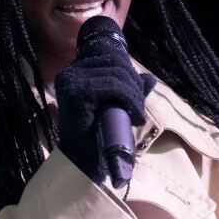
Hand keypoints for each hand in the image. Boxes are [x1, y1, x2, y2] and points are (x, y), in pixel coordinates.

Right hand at [54, 40, 155, 182]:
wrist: (83, 162)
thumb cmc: (97, 135)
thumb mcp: (117, 106)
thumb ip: (130, 91)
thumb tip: (149, 79)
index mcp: (76, 71)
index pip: (109, 56)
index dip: (129, 71)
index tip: (138, 93)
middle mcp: (69, 72)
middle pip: (115, 63)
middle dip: (134, 84)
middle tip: (140, 108)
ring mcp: (71, 82)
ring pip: (117, 75)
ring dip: (135, 95)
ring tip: (138, 114)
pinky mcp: (76, 94)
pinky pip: (113, 87)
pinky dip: (130, 100)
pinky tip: (134, 116)